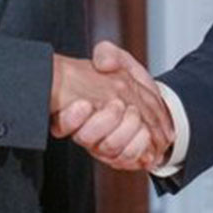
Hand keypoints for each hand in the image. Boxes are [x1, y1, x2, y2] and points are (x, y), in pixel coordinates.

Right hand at [50, 54, 169, 168]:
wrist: (150, 103)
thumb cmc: (128, 81)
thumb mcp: (118, 59)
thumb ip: (107, 54)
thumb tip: (102, 63)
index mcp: (77, 108)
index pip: (61, 123)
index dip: (70, 118)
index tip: (84, 104)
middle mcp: (86, 131)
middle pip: (86, 137)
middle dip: (105, 120)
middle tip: (117, 105)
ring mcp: (102, 146)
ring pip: (107, 148)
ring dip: (125, 130)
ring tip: (134, 115)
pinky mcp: (120, 157)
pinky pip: (126, 158)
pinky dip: (138, 144)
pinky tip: (143, 131)